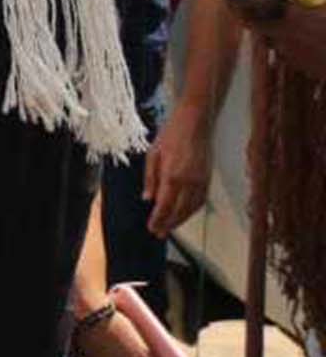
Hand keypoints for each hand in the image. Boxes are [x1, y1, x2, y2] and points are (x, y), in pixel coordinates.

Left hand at [142, 103, 212, 236]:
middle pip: (179, 211)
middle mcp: (189, 182)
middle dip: (169, 224)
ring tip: (169, 227)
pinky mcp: (208, 179)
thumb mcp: (152, 154)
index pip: (165, 205)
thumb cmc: (171, 135)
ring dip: (181, 220)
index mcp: (172, 175)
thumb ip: (150, 179)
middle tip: (159, 233)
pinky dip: (191, 211)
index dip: (158, 219)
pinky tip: (184, 214)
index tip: (152, 228)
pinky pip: (200, 201)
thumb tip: (148, 199)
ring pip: (191, 208)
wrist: (195, 123)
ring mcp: (201, 181)